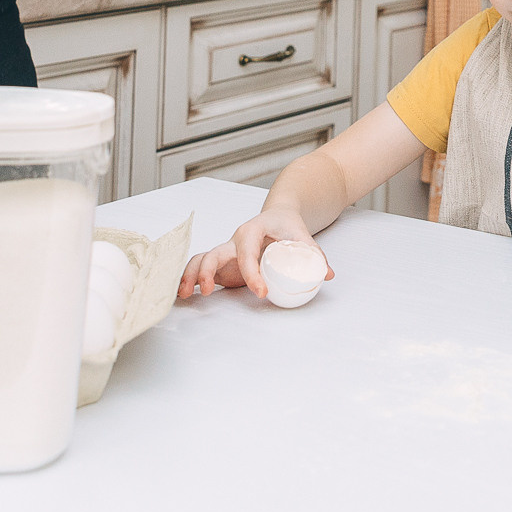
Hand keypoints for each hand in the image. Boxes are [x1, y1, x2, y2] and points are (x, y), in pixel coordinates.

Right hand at [176, 210, 325, 301]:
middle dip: (208, 271)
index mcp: (253, 229)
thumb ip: (314, 254)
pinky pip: (202, 270)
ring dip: (192, 275)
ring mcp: (227, 252)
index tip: (260, 292)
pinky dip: (192, 280)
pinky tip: (184, 295)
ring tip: (184, 294)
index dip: (251, 271)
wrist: (278, 217)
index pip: (247, 249)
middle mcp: (235, 240)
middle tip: (209, 291)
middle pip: (215, 252)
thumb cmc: (287, 225)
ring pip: (202, 259)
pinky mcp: (223, 265)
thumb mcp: (302, 234)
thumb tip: (327, 275)